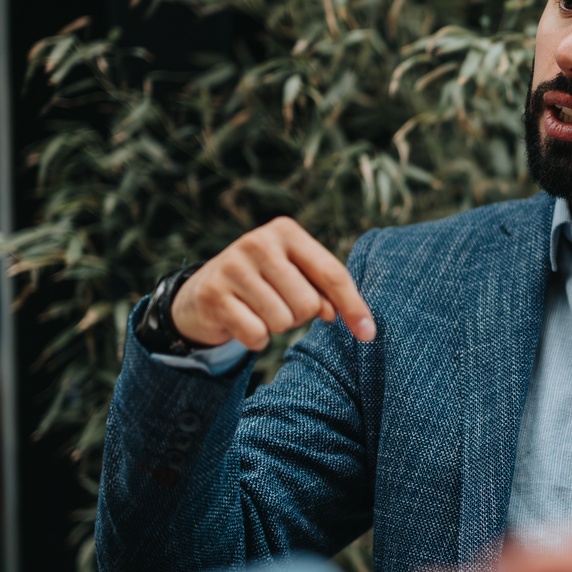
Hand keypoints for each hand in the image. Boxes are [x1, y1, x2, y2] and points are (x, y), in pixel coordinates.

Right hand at [173, 216, 375, 350]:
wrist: (202, 291)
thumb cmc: (264, 283)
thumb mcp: (296, 275)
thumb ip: (324, 291)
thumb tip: (339, 316)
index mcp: (286, 231)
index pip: (332, 274)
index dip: (354, 307)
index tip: (369, 335)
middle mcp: (258, 242)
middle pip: (308, 304)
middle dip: (300, 315)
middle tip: (279, 304)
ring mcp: (232, 267)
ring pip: (283, 322)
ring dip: (276, 327)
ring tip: (258, 310)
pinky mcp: (213, 295)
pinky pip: (257, 335)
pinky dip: (255, 339)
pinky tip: (242, 321)